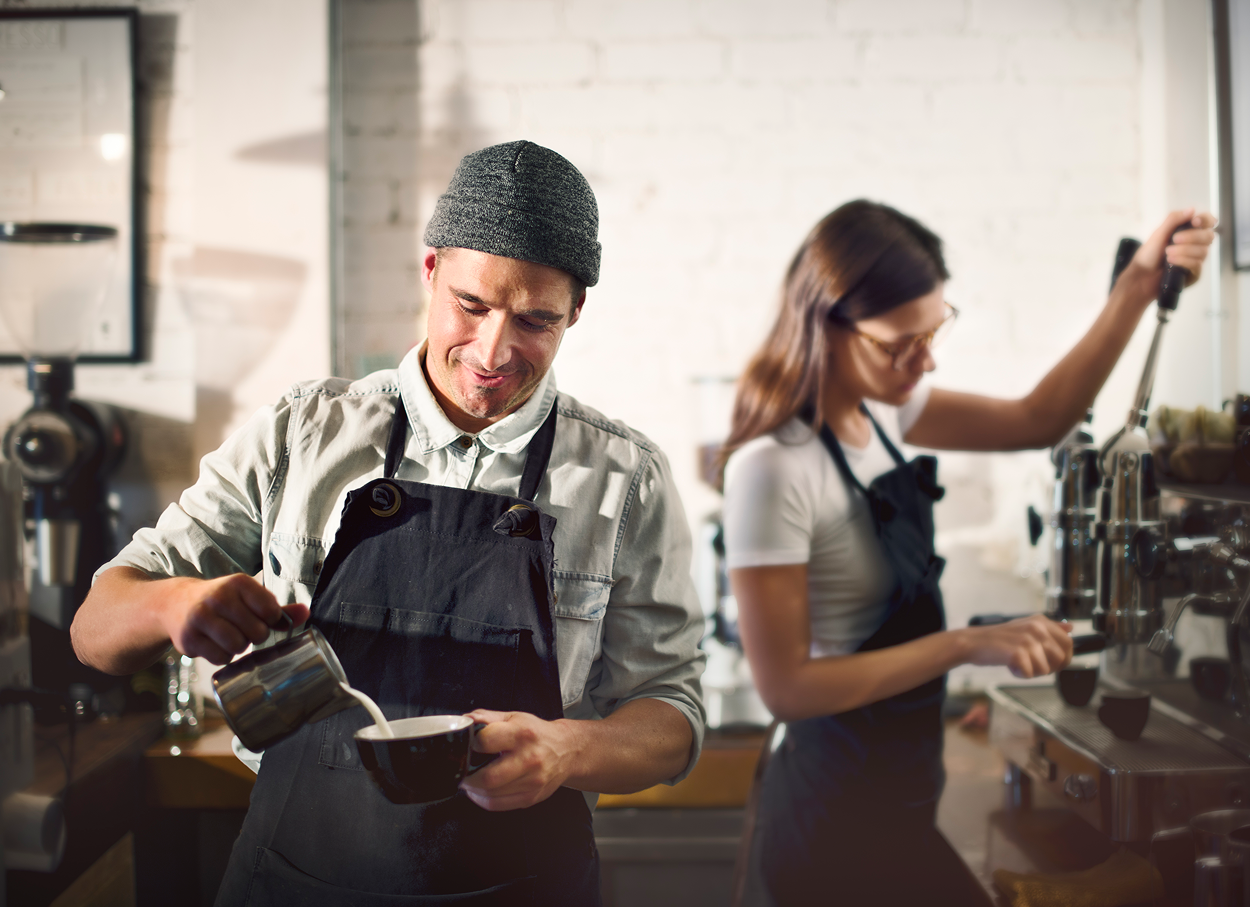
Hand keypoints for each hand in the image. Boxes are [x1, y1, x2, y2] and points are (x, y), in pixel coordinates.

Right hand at [156, 573, 308, 664]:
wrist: (175, 604)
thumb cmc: (222, 602)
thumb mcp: (247, 597)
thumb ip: (277, 607)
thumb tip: (306, 612)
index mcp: (238, 583)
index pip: (271, 611)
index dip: (271, 621)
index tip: (261, 618)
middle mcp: (219, 597)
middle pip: (257, 633)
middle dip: (254, 636)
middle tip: (243, 629)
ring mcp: (201, 618)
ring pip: (238, 646)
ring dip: (239, 647)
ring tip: (229, 636)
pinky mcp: (189, 639)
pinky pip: (221, 658)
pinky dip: (223, 656)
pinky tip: (215, 644)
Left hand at [459, 709, 578, 810]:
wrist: (566, 750)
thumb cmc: (538, 734)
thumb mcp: (514, 717)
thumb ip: (486, 718)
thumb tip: (464, 721)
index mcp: (522, 734)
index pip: (486, 741)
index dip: (471, 743)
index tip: (468, 745)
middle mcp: (529, 759)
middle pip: (488, 777)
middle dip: (467, 777)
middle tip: (462, 772)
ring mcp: (532, 782)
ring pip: (491, 795)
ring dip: (473, 789)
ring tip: (471, 780)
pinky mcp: (531, 797)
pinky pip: (498, 805)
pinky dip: (483, 800)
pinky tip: (481, 791)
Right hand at [961, 614, 1072, 678]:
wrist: (973, 642)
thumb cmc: (999, 638)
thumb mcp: (1026, 627)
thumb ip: (1050, 627)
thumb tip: (1070, 628)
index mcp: (1040, 621)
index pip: (1068, 642)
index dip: (1064, 657)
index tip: (1052, 662)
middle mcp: (1036, 628)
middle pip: (1061, 658)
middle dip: (1049, 667)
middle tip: (1032, 664)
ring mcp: (1027, 640)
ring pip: (1046, 669)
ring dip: (1032, 672)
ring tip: (1018, 663)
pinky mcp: (1018, 653)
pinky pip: (1030, 674)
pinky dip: (1020, 674)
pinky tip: (1011, 666)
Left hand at [1117, 209, 1217, 305]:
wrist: (1141, 275)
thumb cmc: (1149, 253)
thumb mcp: (1159, 233)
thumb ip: (1174, 220)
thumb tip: (1192, 209)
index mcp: (1190, 231)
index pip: (1208, 222)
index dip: (1205, 220)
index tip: (1194, 221)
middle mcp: (1196, 245)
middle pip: (1208, 236)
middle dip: (1192, 237)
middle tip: (1174, 239)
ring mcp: (1196, 259)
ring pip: (1203, 251)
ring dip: (1184, 251)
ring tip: (1167, 253)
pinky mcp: (1194, 273)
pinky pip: (1197, 265)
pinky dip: (1183, 261)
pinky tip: (1170, 261)